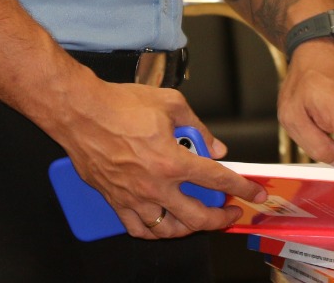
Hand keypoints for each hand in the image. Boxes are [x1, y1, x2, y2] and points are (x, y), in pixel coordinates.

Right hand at [46, 75, 262, 239]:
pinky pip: (138, 228)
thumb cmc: (118, 104)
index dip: (242, 188)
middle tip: (229, 213)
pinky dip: (153, 230)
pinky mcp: (114, 200)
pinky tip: (161, 222)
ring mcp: (133, 197)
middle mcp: (155, 185)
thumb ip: (197, 126)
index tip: (253, 193)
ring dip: (189, 229)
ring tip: (197, 221)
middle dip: (221, 218)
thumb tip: (214, 145)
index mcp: (172, 160)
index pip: (217, 180)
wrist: (80, 111)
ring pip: (168, 230)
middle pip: (198, 217)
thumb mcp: (169, 103)